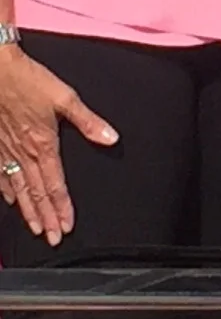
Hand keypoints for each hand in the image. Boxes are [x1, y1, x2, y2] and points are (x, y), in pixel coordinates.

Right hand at [0, 43, 117, 242]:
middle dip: (47, 217)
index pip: (55, 184)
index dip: (62, 206)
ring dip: (28, 210)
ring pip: (18, 188)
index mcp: (44, 144)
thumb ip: (88, 120)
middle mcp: (24, 153)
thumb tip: (111, 137)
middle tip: (54, 238)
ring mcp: (6, 150)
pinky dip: (6, 191)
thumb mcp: (64, 96)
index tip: (68, 225)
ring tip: (37, 229)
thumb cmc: (28, 80)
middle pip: (37, 192)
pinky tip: (10, 201)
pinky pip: (0, 174)